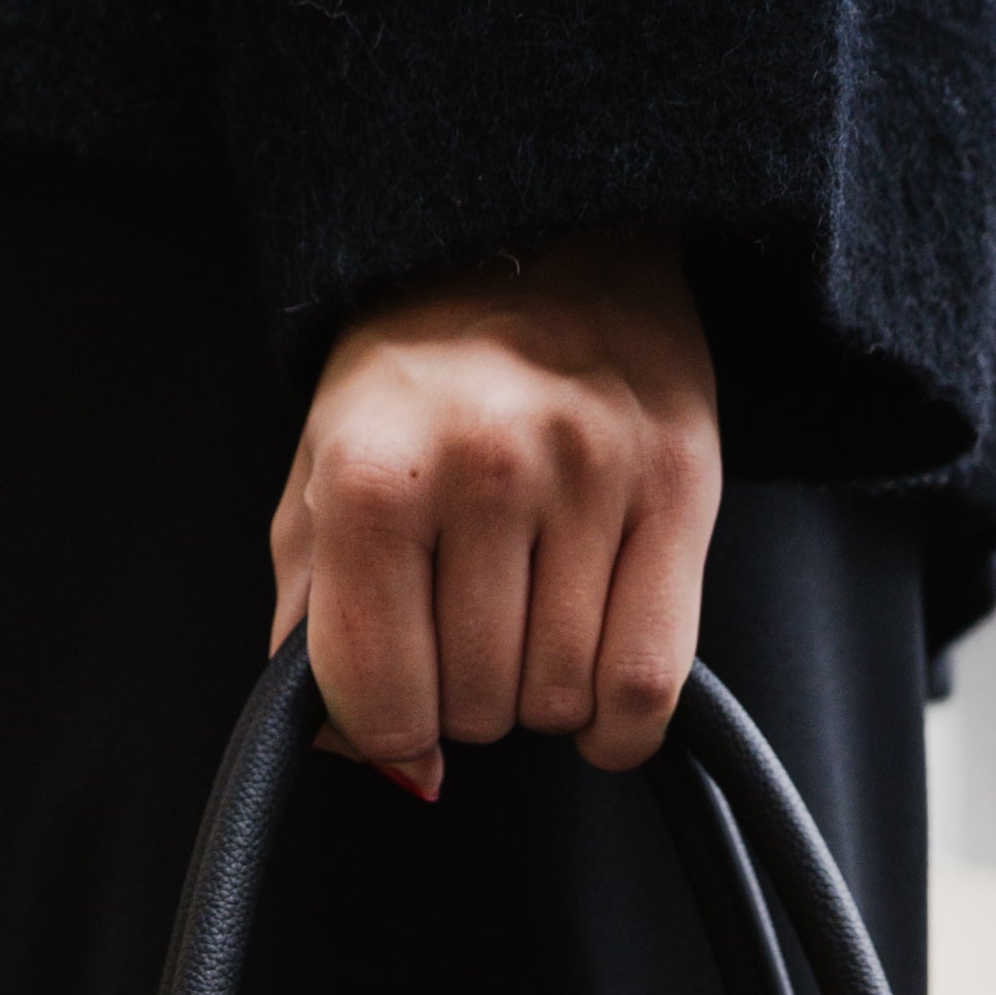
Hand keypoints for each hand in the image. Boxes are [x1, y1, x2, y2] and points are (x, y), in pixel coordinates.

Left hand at [270, 228, 720, 797]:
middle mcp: (485, 465)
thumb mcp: (321, 479)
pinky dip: (618, 724)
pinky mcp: (681, 482)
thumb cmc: (420, 374)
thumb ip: (315, 628)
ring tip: (531, 612)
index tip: (400, 698)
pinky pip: (649, 681)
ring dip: (541, 692)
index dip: (387, 728)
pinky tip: (595, 697)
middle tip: (471, 620)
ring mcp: (592, 472)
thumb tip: (382, 762)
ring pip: (561, 701)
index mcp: (373, 472)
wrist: (543, 232)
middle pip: (476, 709)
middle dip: (465, 696)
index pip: (383, 699)